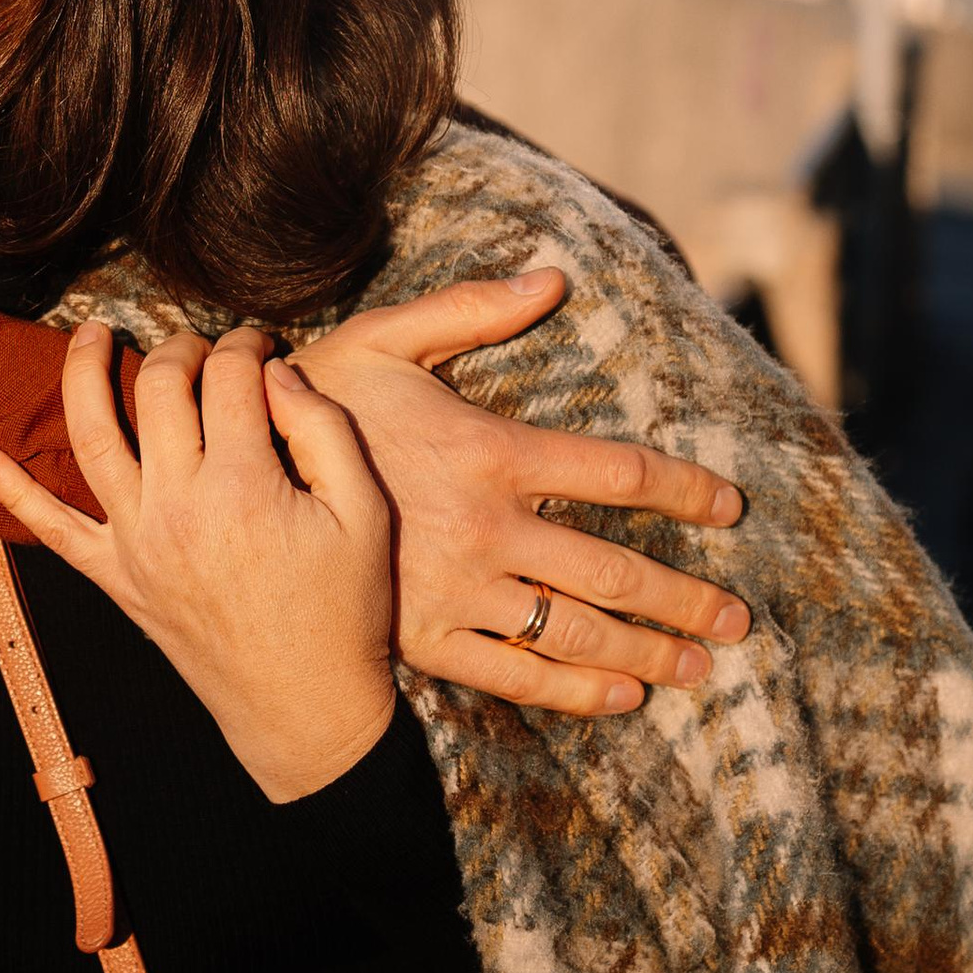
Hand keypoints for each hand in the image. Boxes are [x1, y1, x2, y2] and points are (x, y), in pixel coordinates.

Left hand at [0, 326, 397, 801]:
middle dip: (181, 349)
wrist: (302, 708)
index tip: (262, 345)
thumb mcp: (364, 514)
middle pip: (159, 390)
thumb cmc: (344, 611)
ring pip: (92, 437)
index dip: (248, 346)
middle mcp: (177, 506)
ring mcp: (136, 542)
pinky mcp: (115, 577)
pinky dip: (11, 493)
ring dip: (83, 374)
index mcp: (245, 486)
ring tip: (90, 334)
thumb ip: (324, 430)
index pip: (231, 379)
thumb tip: (277, 372)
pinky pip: (52, 530)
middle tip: (202, 346)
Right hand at [294, 266, 748, 716]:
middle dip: (685, 597)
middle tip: (738, 618)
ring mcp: (456, 590)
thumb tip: (553, 277)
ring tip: (700, 664)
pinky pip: (512, 674)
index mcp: (490, 452)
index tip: (730, 507)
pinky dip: (573, 691)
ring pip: (573, 630)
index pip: (618, 472)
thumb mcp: (387, 337)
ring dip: (647, 650)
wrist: (234, 484)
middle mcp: (486, 528)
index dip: (685, 489)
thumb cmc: (316, 399)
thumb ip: (473, 308)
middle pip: (614, 569)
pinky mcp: (421, 637)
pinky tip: (621, 695)